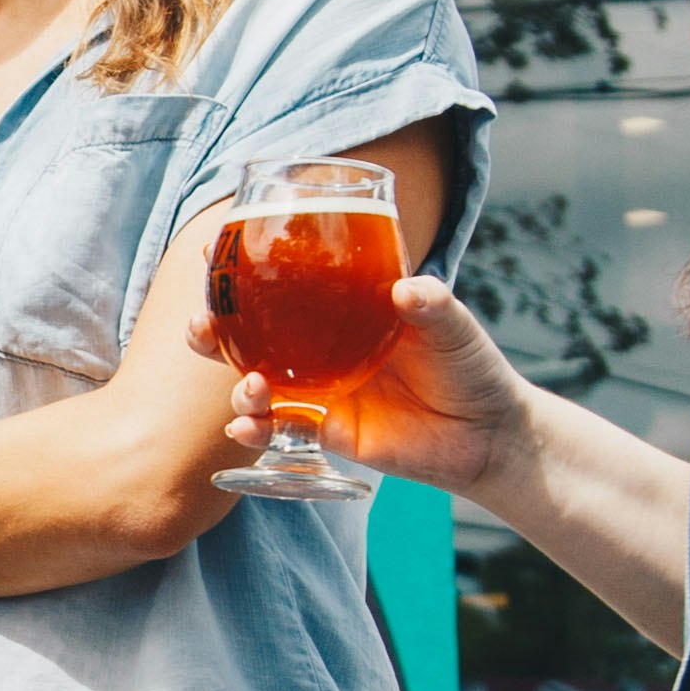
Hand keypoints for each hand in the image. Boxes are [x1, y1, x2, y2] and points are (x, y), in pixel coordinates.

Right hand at [193, 269, 535, 499]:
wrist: (490, 436)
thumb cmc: (472, 367)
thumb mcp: (454, 325)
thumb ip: (431, 303)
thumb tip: (406, 289)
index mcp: (346, 311)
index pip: (287, 285)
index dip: (244, 272)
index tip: (212, 255)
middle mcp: (324, 348)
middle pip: (253, 335)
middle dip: (214, 330)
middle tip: (199, 325)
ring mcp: (324, 390)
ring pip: (258, 383)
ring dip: (237, 384)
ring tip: (247, 385)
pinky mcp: (330, 430)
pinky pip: (282, 428)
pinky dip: (257, 429)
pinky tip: (245, 429)